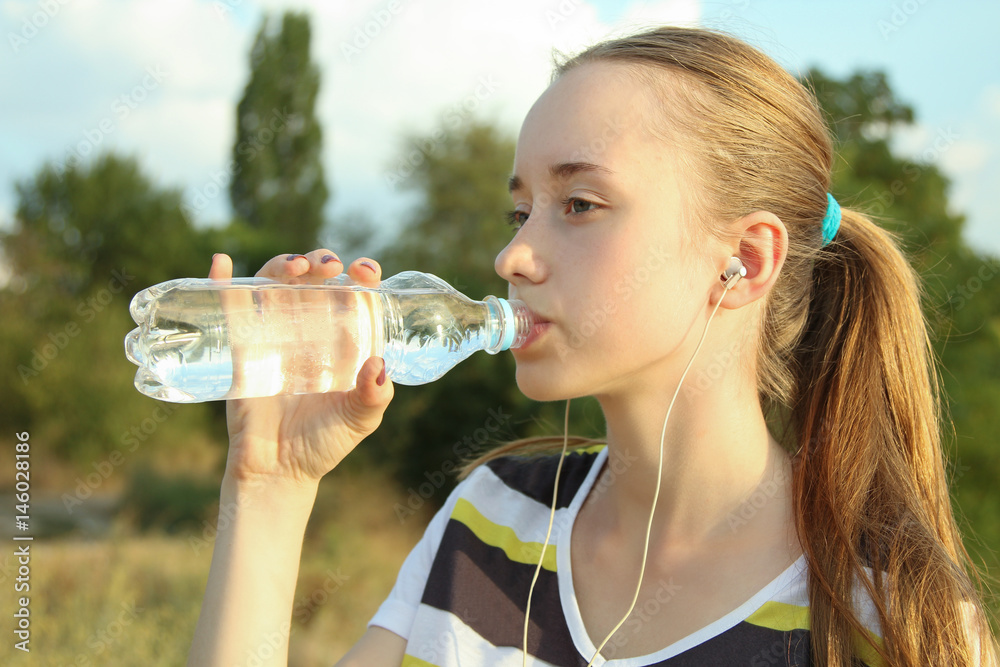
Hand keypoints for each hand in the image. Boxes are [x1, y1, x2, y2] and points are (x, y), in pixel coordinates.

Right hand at [209, 251, 393, 489]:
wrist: (278, 472)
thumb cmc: (323, 444)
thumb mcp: (359, 420)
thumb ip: (374, 395)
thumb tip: (378, 364)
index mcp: (342, 339)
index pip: (353, 293)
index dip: (361, 274)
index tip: (365, 272)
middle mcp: (308, 330)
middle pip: (313, 279)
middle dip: (320, 261)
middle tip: (329, 268)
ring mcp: (272, 335)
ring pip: (274, 284)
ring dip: (283, 264)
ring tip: (296, 268)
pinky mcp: (241, 348)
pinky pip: (228, 307)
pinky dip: (221, 280)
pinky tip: (221, 261)